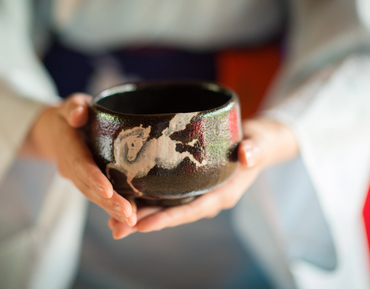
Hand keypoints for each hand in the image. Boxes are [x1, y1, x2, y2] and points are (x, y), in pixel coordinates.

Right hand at [20, 93, 136, 225]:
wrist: (53, 132)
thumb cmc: (68, 115)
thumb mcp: (69, 105)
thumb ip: (73, 108)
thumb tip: (78, 115)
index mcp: (67, 146)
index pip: (80, 164)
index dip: (93, 178)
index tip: (108, 191)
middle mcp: (70, 167)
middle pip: (88, 187)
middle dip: (108, 202)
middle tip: (129, 215)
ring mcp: (78, 178)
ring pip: (93, 196)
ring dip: (111, 209)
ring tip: (132, 220)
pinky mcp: (87, 183)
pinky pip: (98, 196)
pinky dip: (112, 208)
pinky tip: (130, 218)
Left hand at [108, 117, 297, 238]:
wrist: (257, 142)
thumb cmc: (257, 142)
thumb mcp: (258, 143)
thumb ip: (254, 150)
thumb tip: (247, 155)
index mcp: (222, 194)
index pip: (193, 210)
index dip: (169, 218)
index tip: (143, 224)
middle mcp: (206, 197)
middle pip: (173, 214)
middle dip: (144, 221)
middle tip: (115, 228)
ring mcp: (196, 192)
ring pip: (165, 207)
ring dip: (139, 214)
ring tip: (111, 221)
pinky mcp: (188, 183)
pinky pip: (165, 195)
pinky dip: (145, 198)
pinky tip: (124, 198)